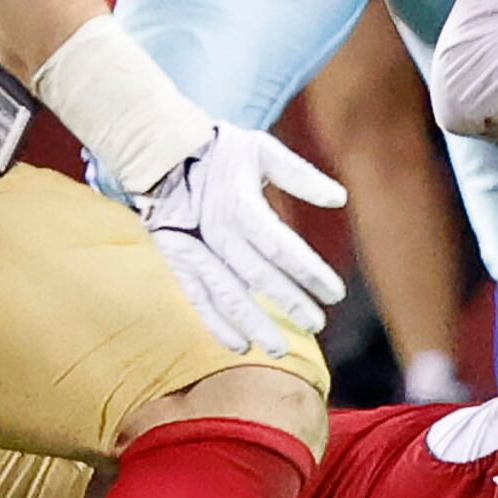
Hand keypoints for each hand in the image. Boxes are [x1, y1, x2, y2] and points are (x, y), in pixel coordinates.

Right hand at [137, 124, 346, 354]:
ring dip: (254, 324)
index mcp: (240, 204)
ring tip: (280, 348)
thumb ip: (300, 174)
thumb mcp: (261, 148)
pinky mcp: (174, 261)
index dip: (309, 273)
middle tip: (317, 324)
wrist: (157, 150)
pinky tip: (239, 345)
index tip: (336, 293)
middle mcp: (215, 231)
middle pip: (258, 276)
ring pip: (226, 295)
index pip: (281, 247)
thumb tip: (340, 198)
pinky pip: (196, 299)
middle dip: (289, 303)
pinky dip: (216, 324)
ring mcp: (191, 249)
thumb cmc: (219, 149)